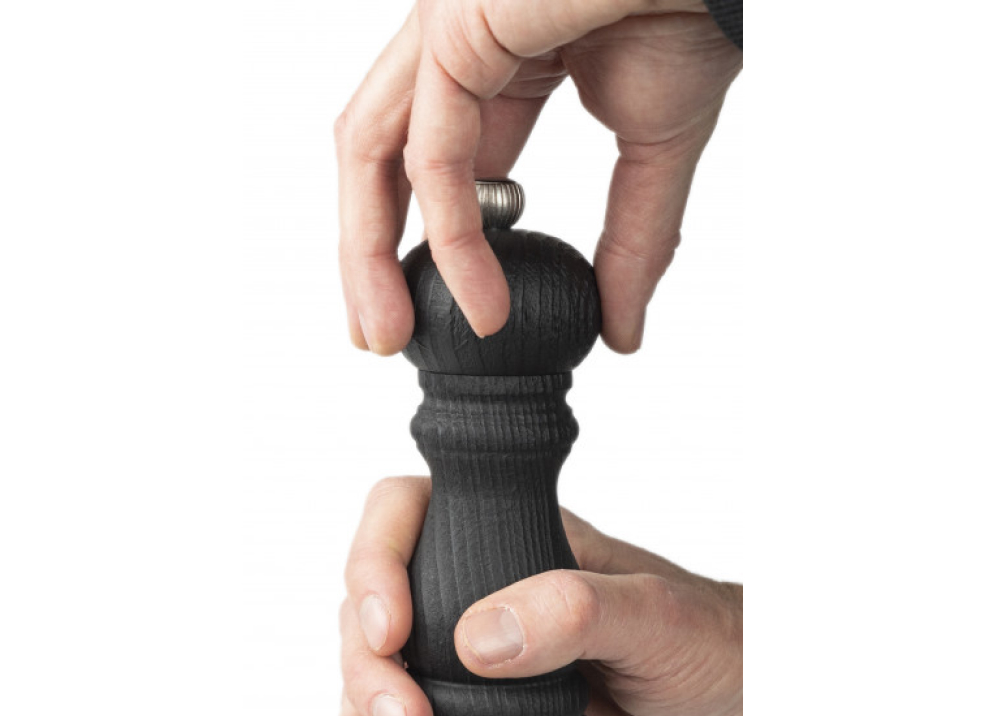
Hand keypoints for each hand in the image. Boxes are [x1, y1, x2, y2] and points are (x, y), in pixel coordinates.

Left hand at [335, 0, 741, 354]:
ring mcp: (447, 28)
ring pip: (372, 152)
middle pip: (378, 158)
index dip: (423, 237)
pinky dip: (451, 237)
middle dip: (367, 253)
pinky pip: (431, 153)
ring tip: (389, 335)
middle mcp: (457, 42)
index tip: (427, 308)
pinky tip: (480, 300)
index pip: (432, 162)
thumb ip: (631, 242)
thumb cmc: (694, 3)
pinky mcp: (454, 28)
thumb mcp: (656, 150)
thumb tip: (623, 331)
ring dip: (369, 254)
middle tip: (379, 335)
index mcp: (497, 60)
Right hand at [338, 477, 741, 715]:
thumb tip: (479, 641)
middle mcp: (473, 607)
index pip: (407, 517)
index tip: (391, 629)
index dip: (374, 562)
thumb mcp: (659, 615)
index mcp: (510, 547)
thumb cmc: (716, 647)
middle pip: (368, 618)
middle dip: (366, 674)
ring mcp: (471, 683)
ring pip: (371, 692)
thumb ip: (577, 610)